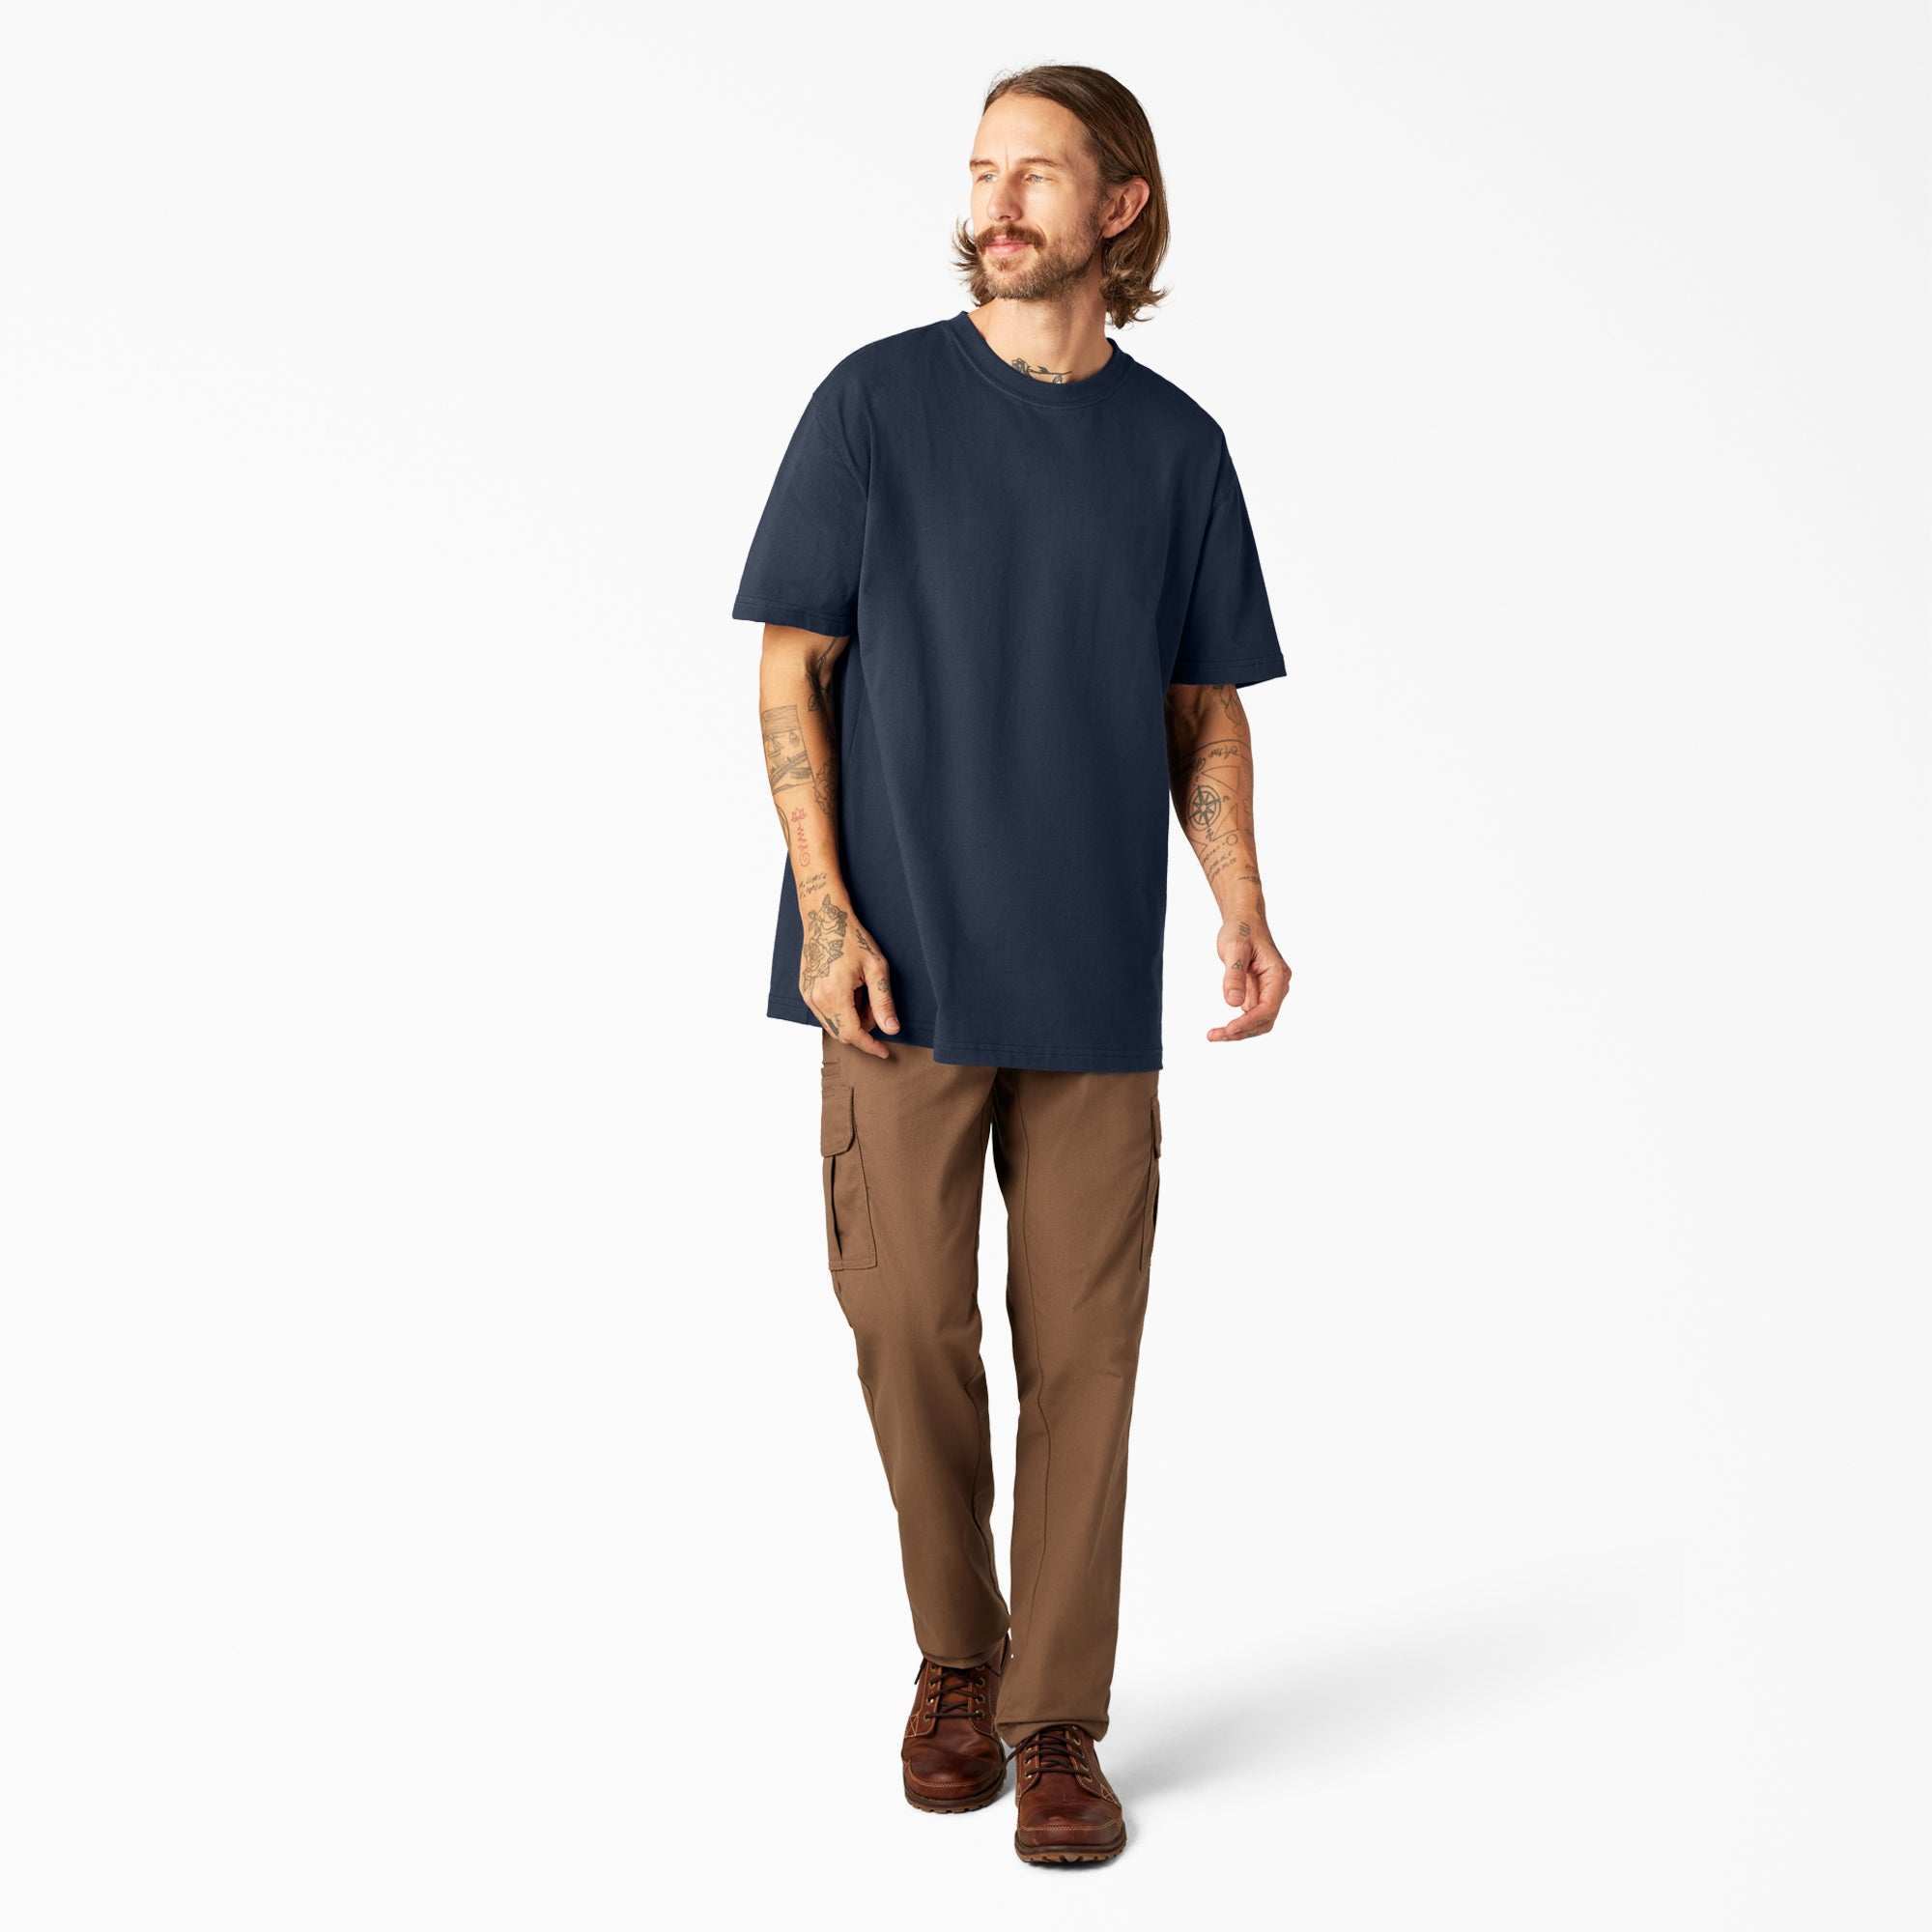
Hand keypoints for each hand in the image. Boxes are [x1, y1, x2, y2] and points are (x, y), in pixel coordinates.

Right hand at [798, 891, 899, 1056]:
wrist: (824, 919)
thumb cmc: (851, 938)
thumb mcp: (876, 968)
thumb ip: (883, 1002)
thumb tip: (891, 1029)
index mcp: (835, 995)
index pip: (853, 1035)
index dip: (870, 1046)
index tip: (884, 1051)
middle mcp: (816, 999)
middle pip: (842, 1033)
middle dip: (863, 1027)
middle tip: (873, 1001)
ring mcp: (808, 996)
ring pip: (833, 1025)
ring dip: (851, 1018)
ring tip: (860, 990)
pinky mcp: (804, 991)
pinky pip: (824, 1013)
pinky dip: (840, 1009)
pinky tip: (848, 987)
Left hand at [1208, 913, 1289, 1042]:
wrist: (1244, 920)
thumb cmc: (1241, 929)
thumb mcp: (1234, 948)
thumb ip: (1234, 975)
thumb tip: (1233, 1002)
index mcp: (1277, 974)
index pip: (1268, 1007)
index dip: (1249, 1021)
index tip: (1228, 1029)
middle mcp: (1278, 985)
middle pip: (1265, 1019)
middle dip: (1242, 1031)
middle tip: (1214, 1036)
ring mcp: (1270, 990)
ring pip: (1259, 1020)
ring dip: (1239, 1032)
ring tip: (1214, 1035)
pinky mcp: (1259, 992)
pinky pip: (1251, 1014)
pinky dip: (1238, 1024)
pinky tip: (1220, 1028)